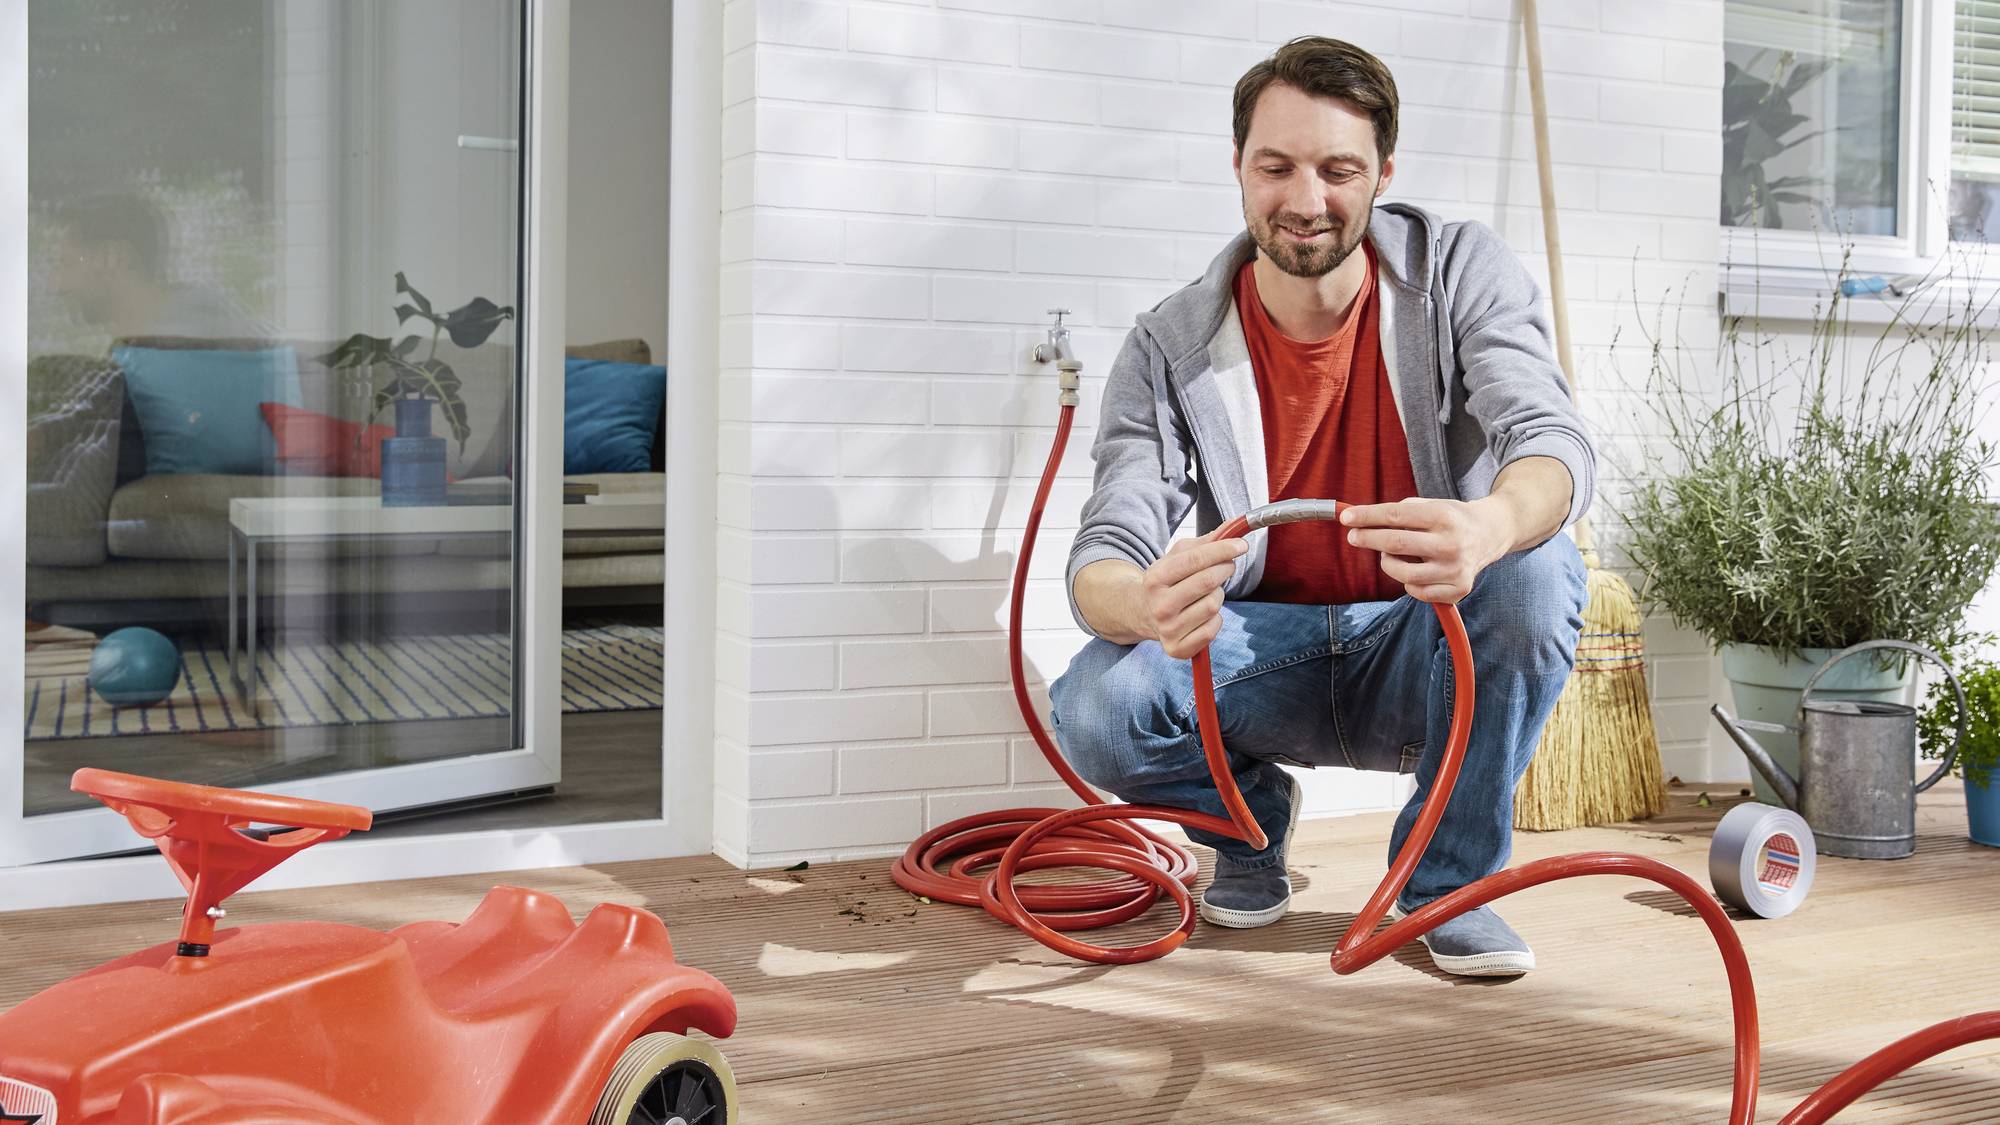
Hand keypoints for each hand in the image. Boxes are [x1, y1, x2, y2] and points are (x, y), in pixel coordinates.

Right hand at [1137, 528, 1246, 658]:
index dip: (1222, 550)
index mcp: (1155, 578)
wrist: (1141, 613)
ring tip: (1206, 593)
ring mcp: (1168, 630)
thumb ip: (1205, 543)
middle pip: (1208, 582)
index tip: (1241, 545)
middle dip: (1225, 568)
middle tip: (1227, 565)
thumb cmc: (1166, 581)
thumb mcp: (1176, 558)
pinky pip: (1213, 628)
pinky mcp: (1177, 649)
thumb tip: (1234, 527)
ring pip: (1214, 605)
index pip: (1195, 560)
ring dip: (1217, 595)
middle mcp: (1160, 606)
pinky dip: (1215, 619)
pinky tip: (1202, 615)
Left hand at [1339, 497, 1512, 603]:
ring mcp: (1455, 569)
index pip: (1395, 517)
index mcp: (1443, 517)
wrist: (1490, 534)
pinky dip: (1408, 581)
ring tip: (1390, 555)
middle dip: (1368, 539)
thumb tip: (1362, 522)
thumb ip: (1399, 513)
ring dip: (1388, 563)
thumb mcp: (1431, 505)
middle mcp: (1451, 544)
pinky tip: (1413, 570)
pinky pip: (1417, 591)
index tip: (1346, 517)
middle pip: (1395, 544)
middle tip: (1354, 536)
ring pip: (1403, 573)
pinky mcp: (1458, 589)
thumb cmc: (1451, 519)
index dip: (1367, 517)